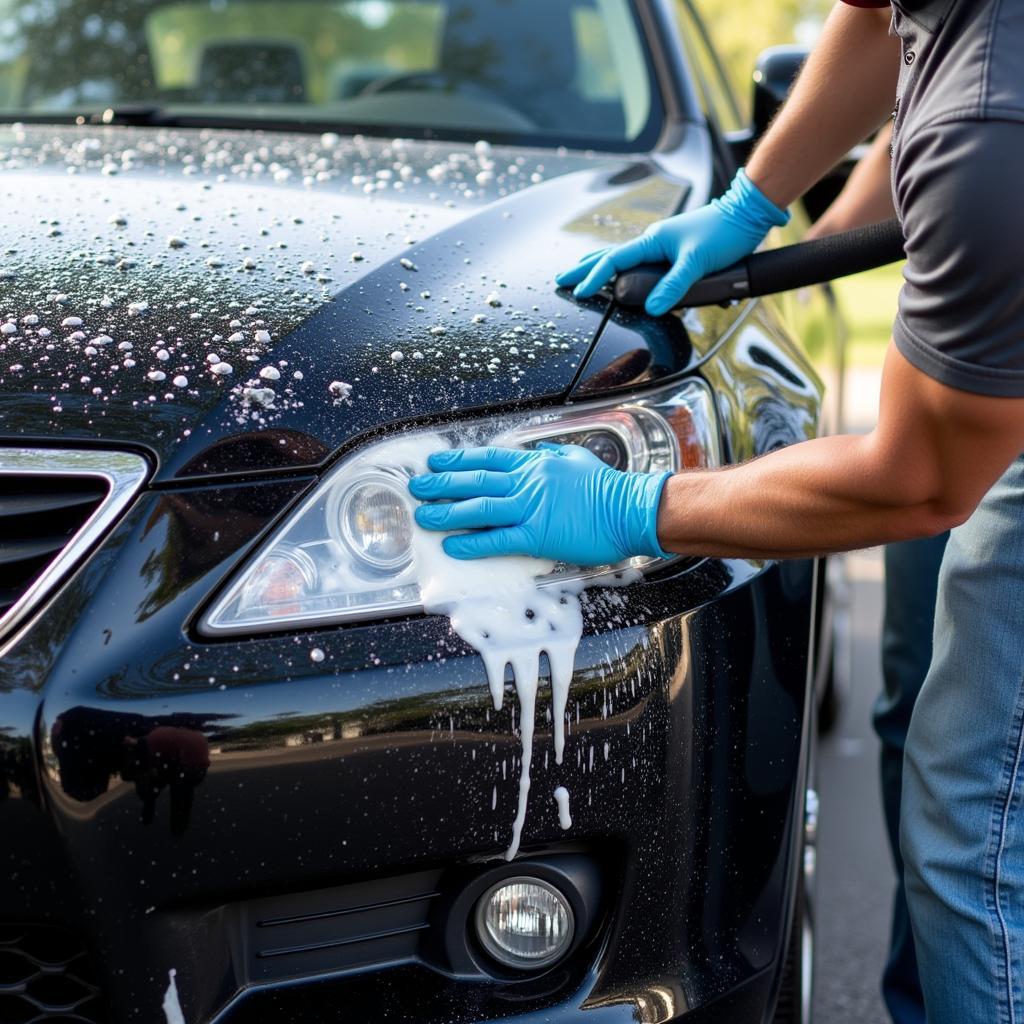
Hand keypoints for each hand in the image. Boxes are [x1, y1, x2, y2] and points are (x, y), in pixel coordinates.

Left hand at [408, 443, 670, 564]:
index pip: (486, 460)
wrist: (629, 509)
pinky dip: (472, 543)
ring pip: (479, 509)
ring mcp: (530, 509)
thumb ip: (552, 455)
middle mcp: (527, 483)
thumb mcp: (577, 460)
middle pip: (474, 482)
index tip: (436, 463)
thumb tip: (538, 452)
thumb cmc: (608, 488)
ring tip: (423, 517)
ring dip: (447, 513)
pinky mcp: (537, 536)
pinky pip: (497, 540)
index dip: (458, 462)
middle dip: (441, 485)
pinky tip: (452, 547)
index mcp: (535, 465)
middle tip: (417, 488)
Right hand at [555, 168, 788, 315]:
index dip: (594, 277)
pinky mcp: (672, 250)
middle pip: (609, 256)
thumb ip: (675, 285)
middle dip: (584, 268)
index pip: (614, 261)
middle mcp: (653, 241)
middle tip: (562, 279)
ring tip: (582, 276)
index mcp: (653, 241)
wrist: (747, 213)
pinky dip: (621, 267)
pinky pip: (639, 261)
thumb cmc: (725, 232)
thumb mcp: (698, 261)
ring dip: (599, 267)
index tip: (578, 291)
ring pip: (622, 257)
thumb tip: (652, 307)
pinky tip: (621, 275)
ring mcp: (662, 245)